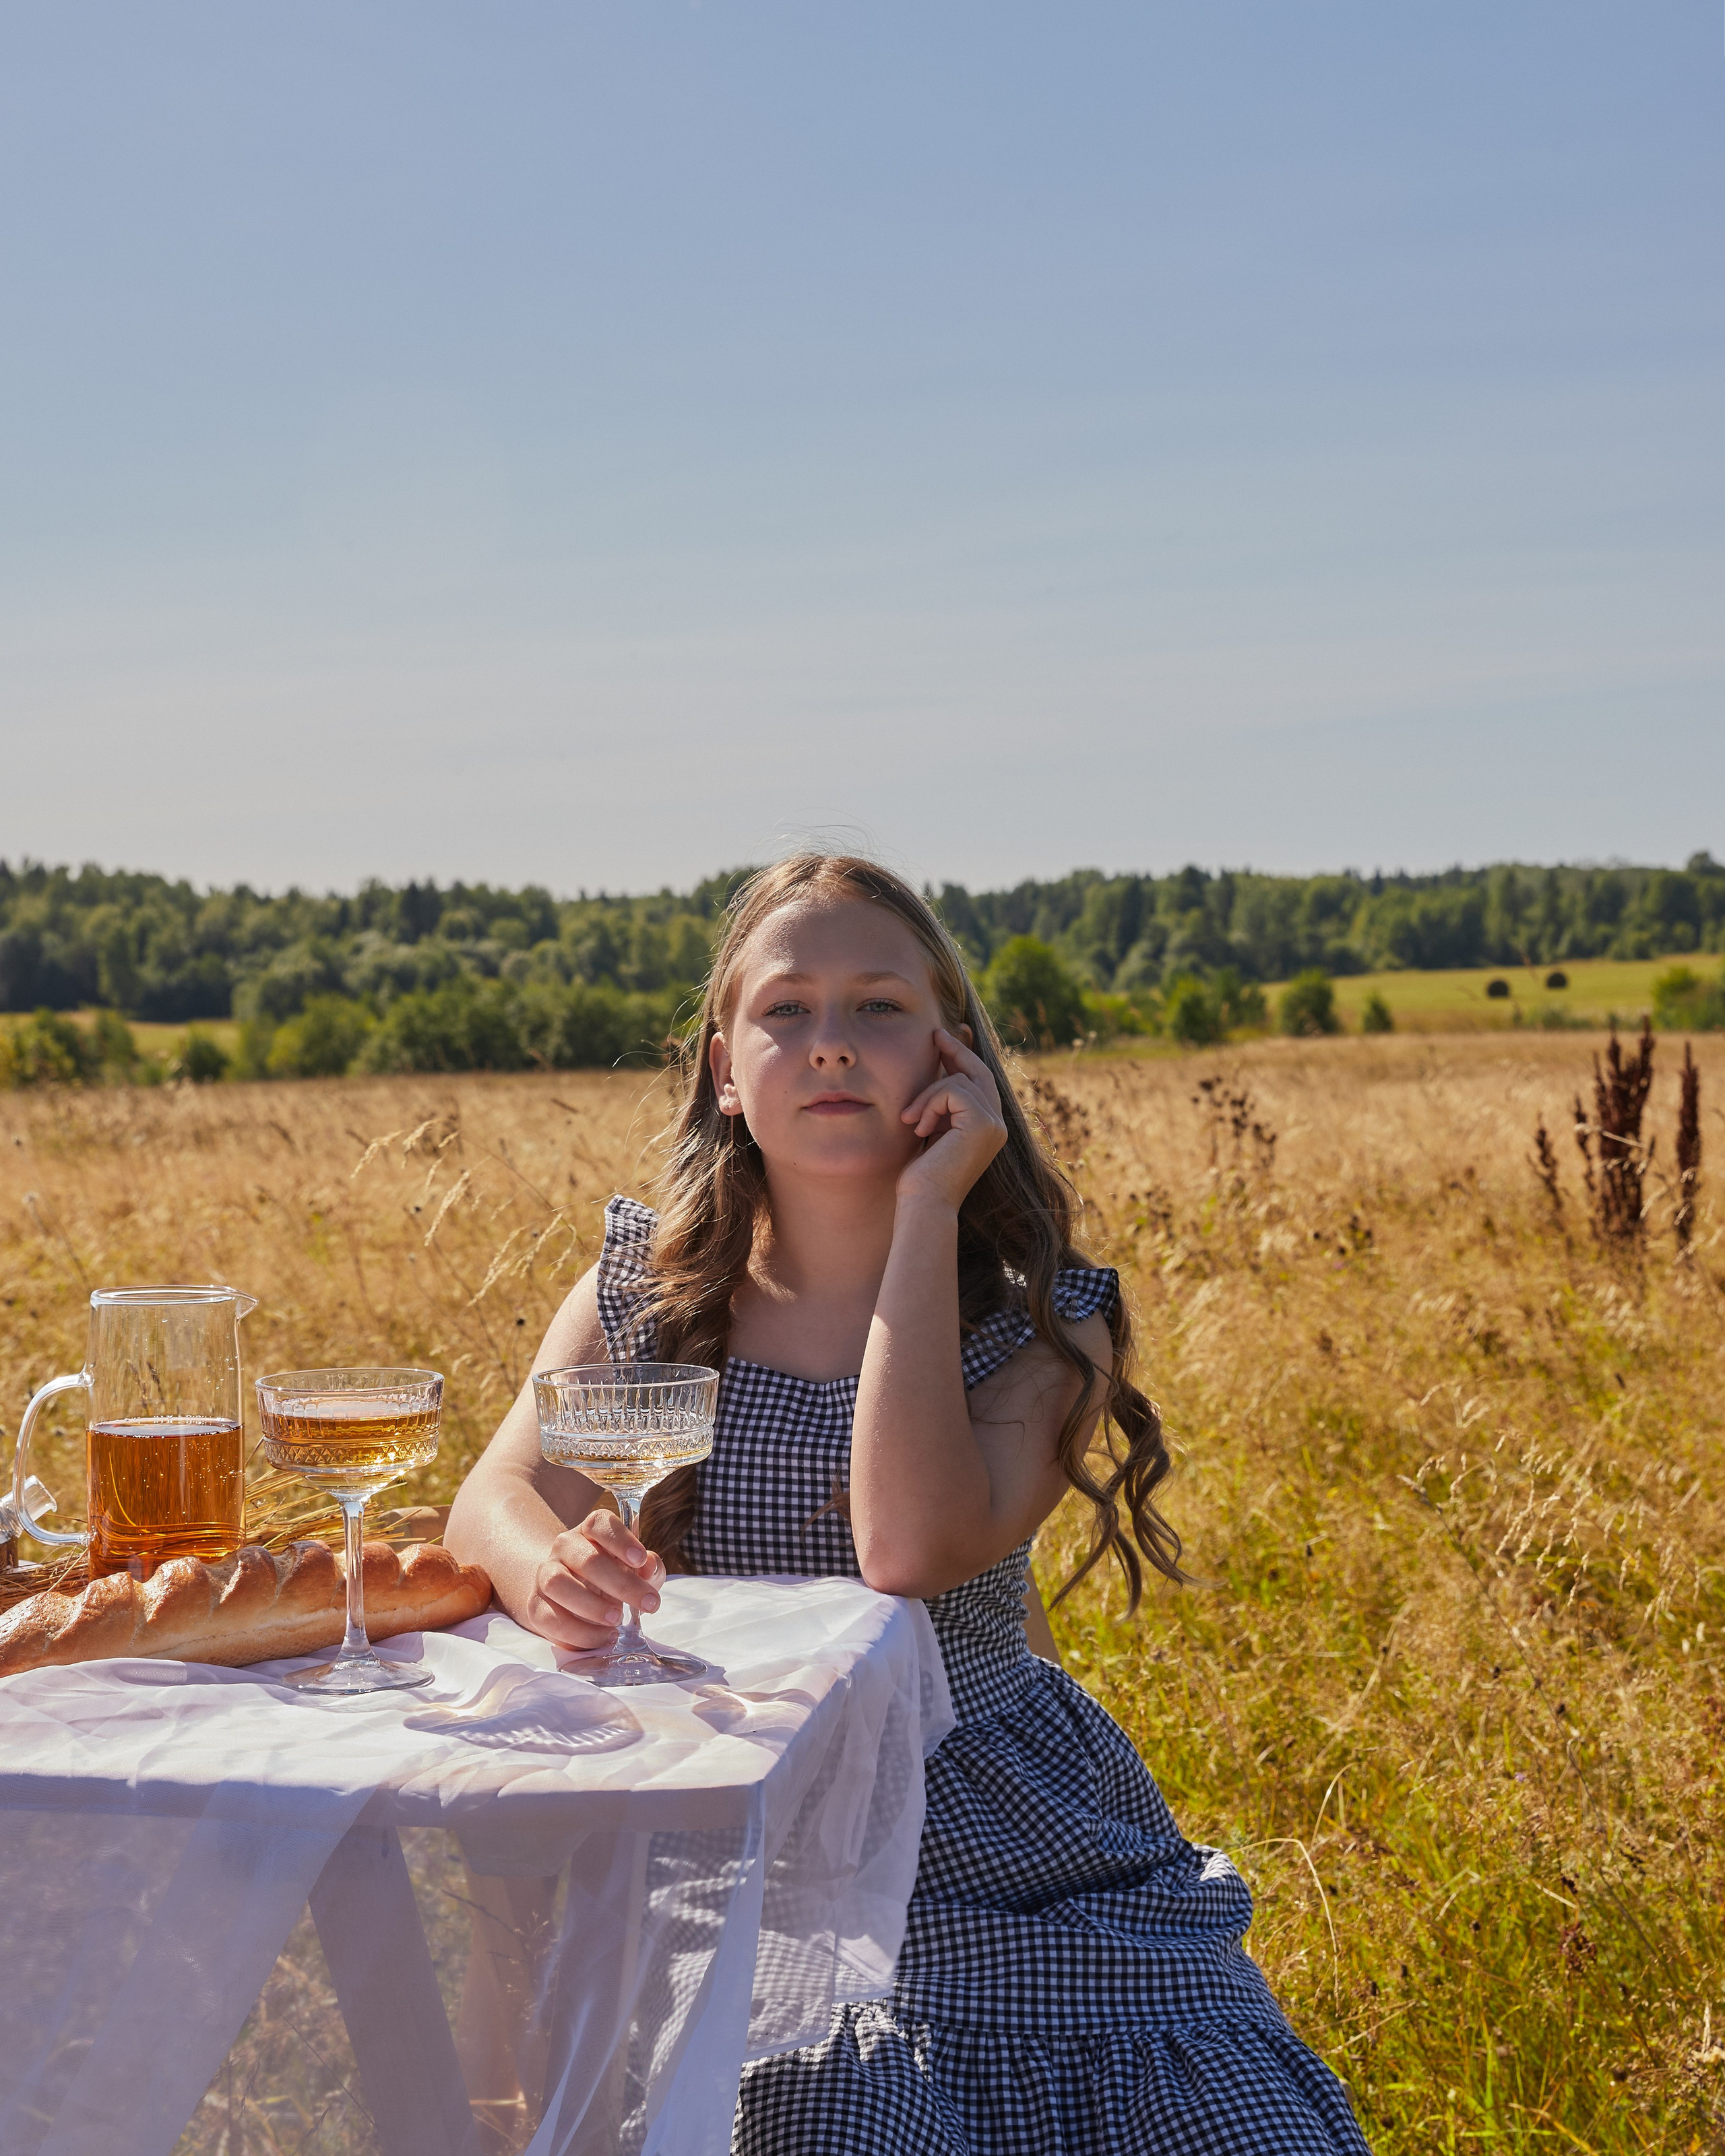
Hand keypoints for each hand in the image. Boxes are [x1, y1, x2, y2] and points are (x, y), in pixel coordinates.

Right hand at [526, 1508, 665, 1651]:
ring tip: (618, 1620)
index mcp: (590, 1531)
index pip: (600, 1523)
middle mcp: (564, 1547)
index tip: (640, 1559)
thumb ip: (648, 1567)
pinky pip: (551, 1619)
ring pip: (559, 1584)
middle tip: (649, 1604)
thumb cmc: (610, 1579)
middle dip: (621, 1584)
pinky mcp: (535, 1605)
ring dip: (593, 1606)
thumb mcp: (635, 1571)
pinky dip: (581, 1633)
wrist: (572, 1597)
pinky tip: (604, 1636)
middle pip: (587, 1559)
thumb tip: (650, 1565)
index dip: (621, 1540)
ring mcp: (546, 1575)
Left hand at [896, 1027, 1007, 1211]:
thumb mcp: (933, 1131)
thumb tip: (938, 1071)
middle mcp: (999, 1124)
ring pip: (959, 1080)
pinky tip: (919, 1128)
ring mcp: (994, 1123)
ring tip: (910, 1121)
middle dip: (955, 1051)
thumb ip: (941, 1107)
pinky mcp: (982, 1122)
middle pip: (978, 1072)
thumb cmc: (921, 1176)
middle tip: (935, 1034)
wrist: (924, 1204)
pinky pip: (953, 1090)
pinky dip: (930, 1104)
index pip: (979, 1082)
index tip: (942, 1039)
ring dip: (927, 1096)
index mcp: (989, 1127)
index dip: (962, 1057)